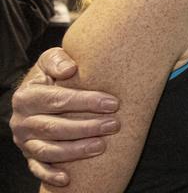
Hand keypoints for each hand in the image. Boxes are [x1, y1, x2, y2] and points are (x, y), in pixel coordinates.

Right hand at [10, 47, 119, 185]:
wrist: (39, 91)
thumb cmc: (52, 75)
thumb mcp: (50, 60)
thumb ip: (57, 59)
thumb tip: (70, 69)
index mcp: (26, 97)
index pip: (58, 100)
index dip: (86, 102)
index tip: (113, 103)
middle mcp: (22, 121)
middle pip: (54, 128)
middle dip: (86, 127)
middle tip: (114, 125)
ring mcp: (24, 140)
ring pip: (48, 150)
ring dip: (75, 151)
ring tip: (101, 146)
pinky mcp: (29, 155)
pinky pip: (38, 168)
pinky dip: (50, 175)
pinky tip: (68, 178)